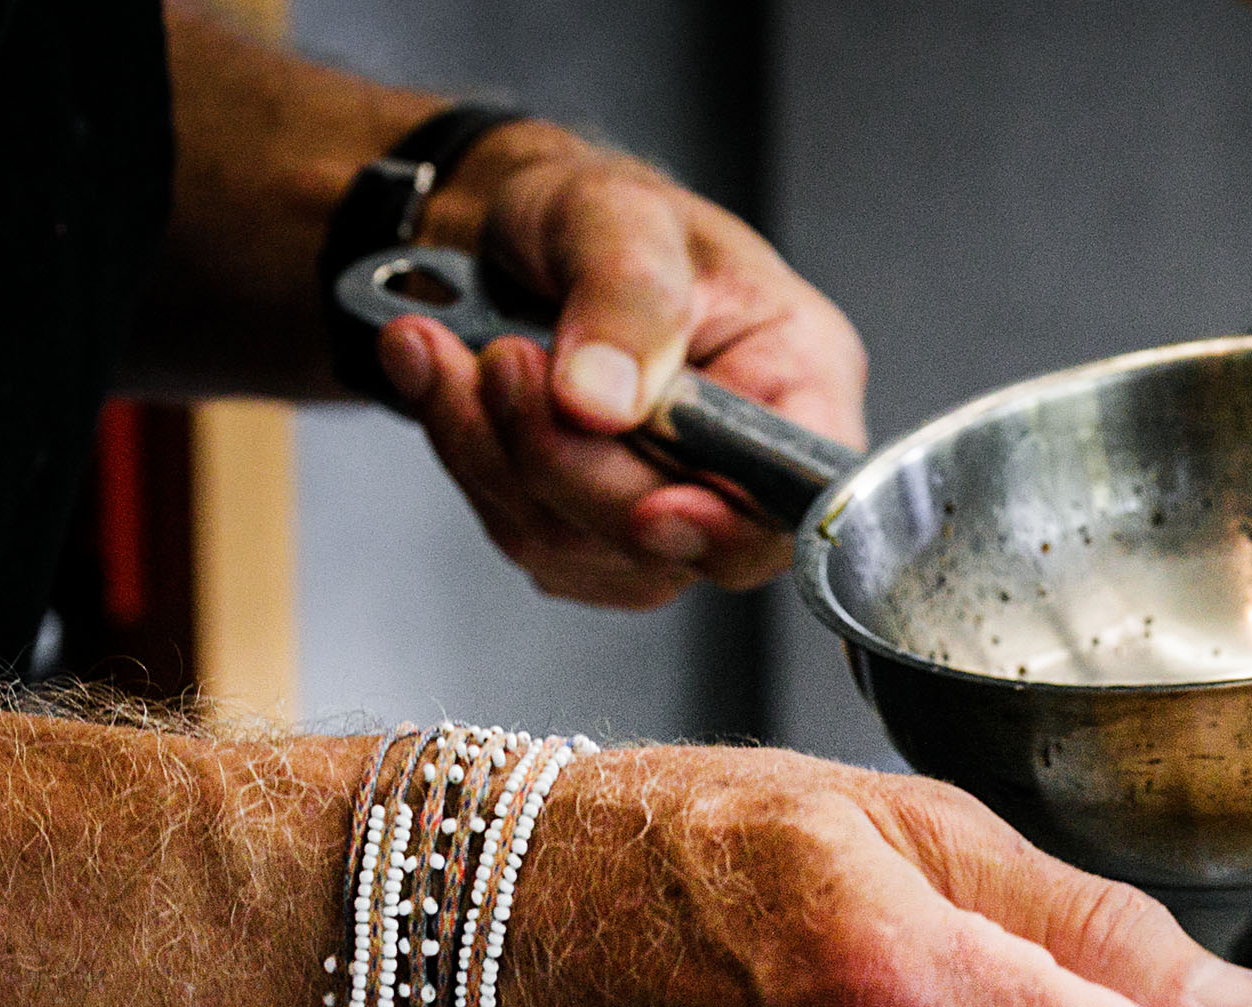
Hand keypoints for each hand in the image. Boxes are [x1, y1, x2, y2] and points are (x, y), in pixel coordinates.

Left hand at [375, 133, 865, 608]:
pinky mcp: (598, 535)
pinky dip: (471, 460)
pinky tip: (446, 382)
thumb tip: (601, 401)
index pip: (805, 495)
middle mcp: (746, 462)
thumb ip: (626, 298)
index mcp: (799, 377)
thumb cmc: (597, 217)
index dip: (736, 524)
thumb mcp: (618, 215)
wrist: (516, 236)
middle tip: (503, 358)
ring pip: (583, 547)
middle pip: (678, 539)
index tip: (654, 509)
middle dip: (565, 459)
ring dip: (492, 451)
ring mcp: (672, 508)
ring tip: (448, 349)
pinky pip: (528, 538)